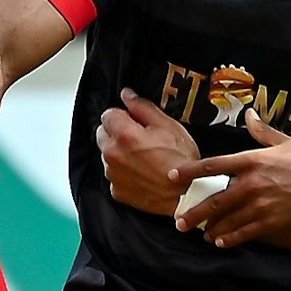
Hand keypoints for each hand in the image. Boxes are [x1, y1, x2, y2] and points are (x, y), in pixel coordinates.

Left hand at [96, 89, 197, 215]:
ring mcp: (113, 174)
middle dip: (117, 133)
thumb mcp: (169, 126)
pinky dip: (124, 172)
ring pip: (108, 155)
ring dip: (119, 153)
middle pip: (103, 134)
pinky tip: (142, 172)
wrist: (187, 194)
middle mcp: (113, 154)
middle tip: (141, 139)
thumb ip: (143, 107)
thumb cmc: (181, 160)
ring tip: (144, 158)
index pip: (107, 114)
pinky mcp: (117, 191)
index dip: (123, 115)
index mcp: (124, 134)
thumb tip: (127, 95)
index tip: (135, 121)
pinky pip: (114, 174)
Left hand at [169, 111, 290, 248]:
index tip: (173, 177)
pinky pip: (246, 232)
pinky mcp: (273, 221)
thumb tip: (249, 114)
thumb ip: (262, 132)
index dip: (190, 172)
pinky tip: (221, 242)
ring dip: (211, 229)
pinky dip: (231, 238)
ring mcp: (263, 204)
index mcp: (253, 160)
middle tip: (179, 221)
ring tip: (200, 233)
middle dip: (194, 212)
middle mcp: (253, 182)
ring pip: (228, 219)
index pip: (213, 165)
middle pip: (215, 199)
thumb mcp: (286, 141)